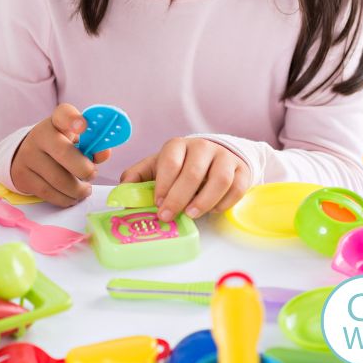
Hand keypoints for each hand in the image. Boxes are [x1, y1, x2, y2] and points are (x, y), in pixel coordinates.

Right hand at [10, 103, 110, 206]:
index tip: (83, 126)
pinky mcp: (22, 176)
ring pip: (58, 180)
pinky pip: (49, 193)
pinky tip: (71, 196)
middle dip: (84, 170)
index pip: (63, 114)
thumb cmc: (61, 147)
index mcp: (57, 122)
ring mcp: (28, 155)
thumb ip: (93, 145)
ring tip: (84, 190)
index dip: (73, 119)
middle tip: (92, 175)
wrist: (28, 156)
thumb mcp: (76, 141)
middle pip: (64, 153)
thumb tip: (103, 153)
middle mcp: (39, 135)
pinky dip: (65, 199)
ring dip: (77, 190)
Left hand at [120, 136, 250, 221]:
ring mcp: (224, 157)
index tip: (158, 205)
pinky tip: (213, 210)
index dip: (164, 185)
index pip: (171, 162)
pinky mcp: (242, 169)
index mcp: (177, 145)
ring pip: (219, 180)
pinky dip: (225, 202)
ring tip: (192, 215)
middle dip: (179, 198)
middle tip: (169, 216)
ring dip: (204, 201)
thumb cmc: (182, 166)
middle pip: (193, 173)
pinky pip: (237, 188)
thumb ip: (138, 177)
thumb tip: (121, 193)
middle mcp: (202, 147)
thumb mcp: (157, 167)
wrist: (215, 156)